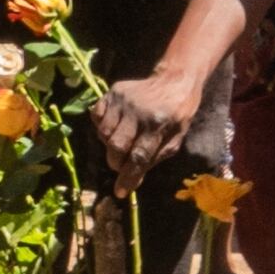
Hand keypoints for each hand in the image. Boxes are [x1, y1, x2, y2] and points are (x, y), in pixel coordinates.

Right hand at [93, 68, 207, 183]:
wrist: (175, 81)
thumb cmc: (177, 115)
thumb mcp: (174, 141)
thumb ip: (153, 160)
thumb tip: (131, 183)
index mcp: (158, 125)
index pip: (138, 157)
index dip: (127, 177)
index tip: (120, 192)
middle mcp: (138, 112)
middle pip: (116, 147)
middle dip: (116, 163)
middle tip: (123, 164)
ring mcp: (123, 100)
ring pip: (103, 134)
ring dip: (110, 146)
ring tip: (122, 142)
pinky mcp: (113, 92)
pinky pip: (97, 117)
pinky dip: (102, 127)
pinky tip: (115, 126)